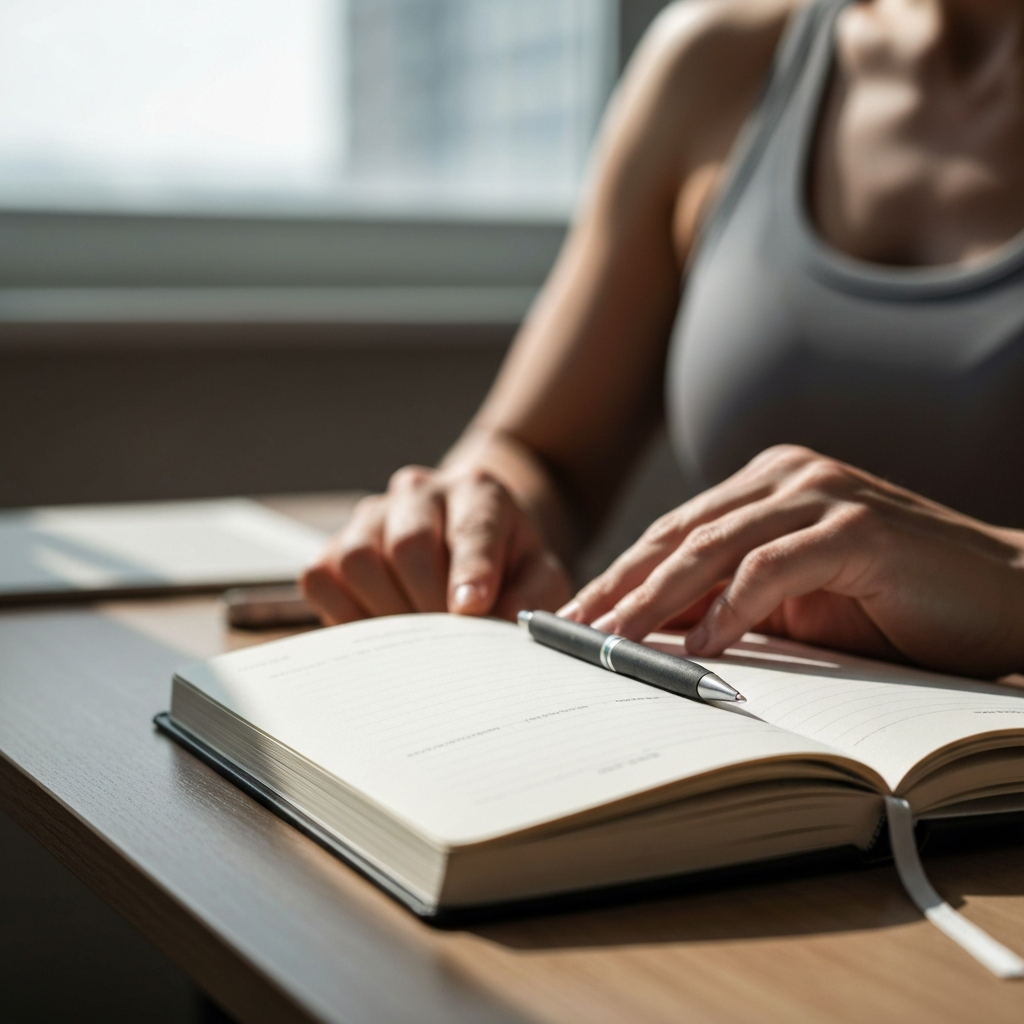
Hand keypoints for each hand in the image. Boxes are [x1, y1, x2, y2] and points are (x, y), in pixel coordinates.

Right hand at [301, 465, 570, 624]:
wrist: (468, 540)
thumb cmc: (505, 561)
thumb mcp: (537, 573)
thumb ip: (533, 595)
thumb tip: (508, 623)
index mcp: (477, 490)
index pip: (472, 528)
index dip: (470, 570)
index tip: (472, 608)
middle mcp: (419, 492)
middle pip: (410, 544)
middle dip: (429, 602)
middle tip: (448, 646)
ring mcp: (370, 516)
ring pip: (358, 559)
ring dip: (387, 612)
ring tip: (417, 641)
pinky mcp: (333, 545)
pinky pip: (322, 580)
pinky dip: (348, 615)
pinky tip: (382, 631)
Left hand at [563, 445, 1023, 677]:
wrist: (1005, 599)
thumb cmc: (894, 604)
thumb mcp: (793, 602)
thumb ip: (729, 601)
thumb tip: (649, 632)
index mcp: (766, 484)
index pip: (673, 532)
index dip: (620, 575)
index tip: (574, 619)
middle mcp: (787, 476)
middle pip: (680, 535)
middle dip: (621, 588)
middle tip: (573, 632)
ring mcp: (823, 496)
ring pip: (714, 546)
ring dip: (658, 600)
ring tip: (616, 642)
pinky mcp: (858, 529)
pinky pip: (775, 567)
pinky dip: (735, 608)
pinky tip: (706, 647)